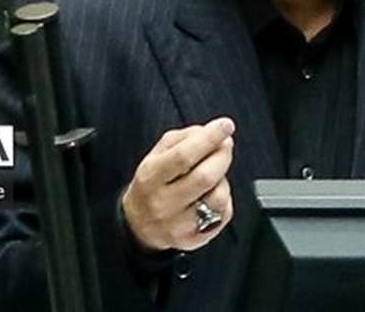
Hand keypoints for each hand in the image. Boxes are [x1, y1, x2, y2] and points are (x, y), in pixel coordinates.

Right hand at [121, 117, 235, 252]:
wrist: (138, 225)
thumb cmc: (152, 184)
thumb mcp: (157, 154)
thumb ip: (183, 138)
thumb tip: (210, 132)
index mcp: (151, 177)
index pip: (183, 156)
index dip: (208, 138)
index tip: (225, 125)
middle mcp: (163, 203)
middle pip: (205, 176)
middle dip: (222, 155)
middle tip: (226, 144)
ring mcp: (179, 224)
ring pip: (217, 196)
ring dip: (223, 178)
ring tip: (214, 173)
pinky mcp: (195, 238)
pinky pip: (223, 213)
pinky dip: (224, 197)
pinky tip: (211, 193)